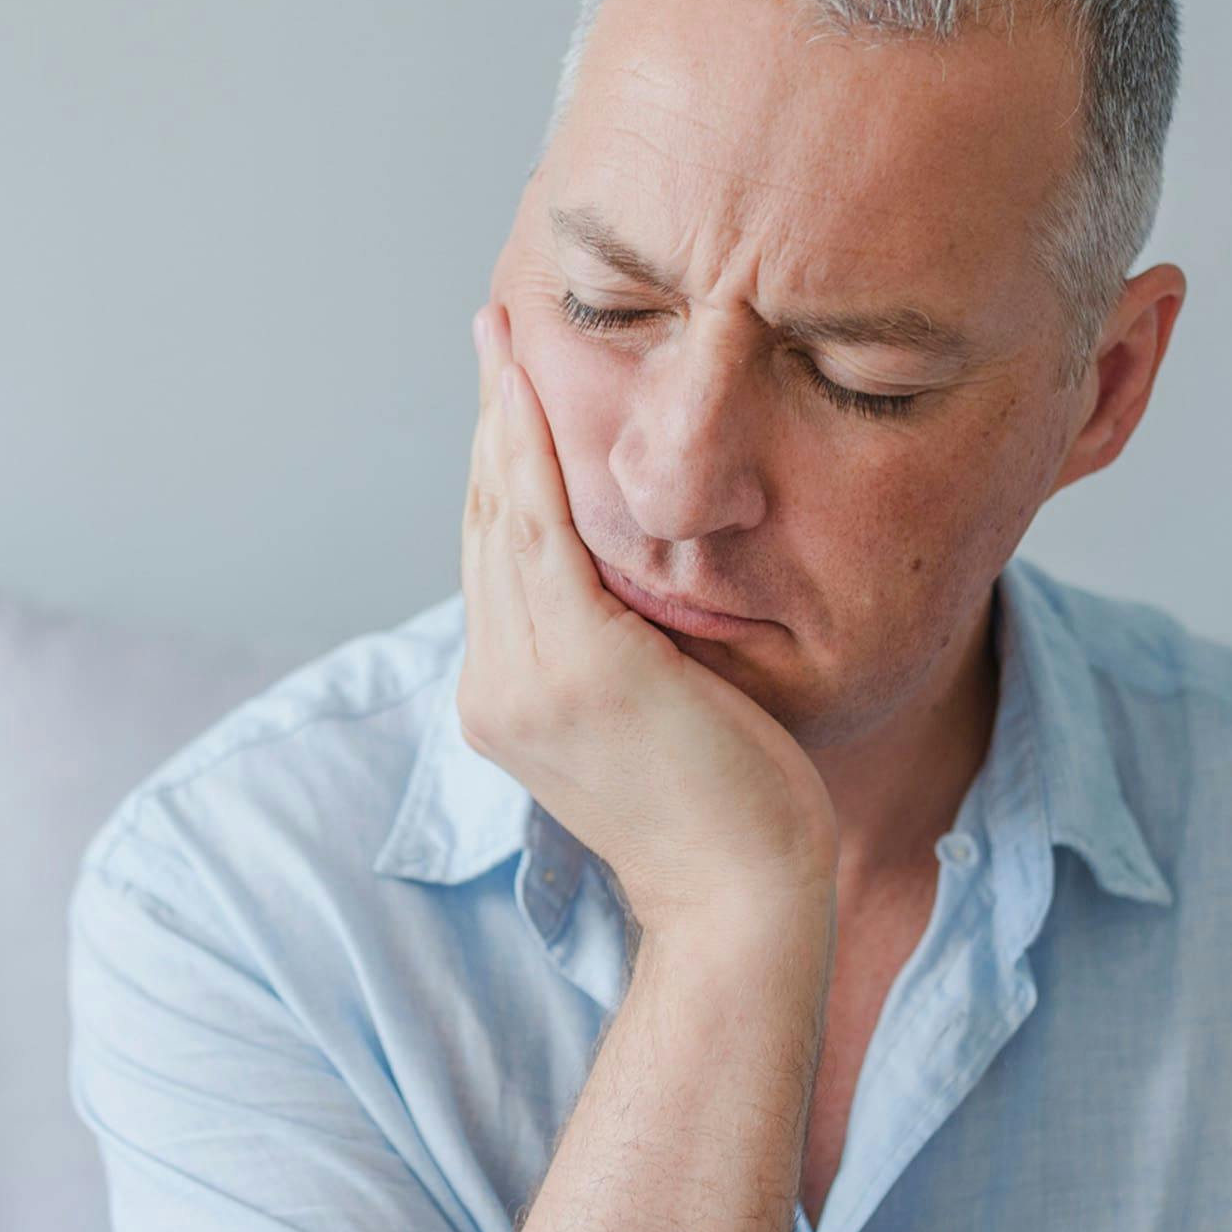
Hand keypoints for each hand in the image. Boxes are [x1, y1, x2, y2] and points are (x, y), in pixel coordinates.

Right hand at [457, 299, 839, 931]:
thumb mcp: (655, 716)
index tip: (504, 396)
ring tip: (502, 336)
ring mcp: (526, 679)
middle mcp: (498, 687)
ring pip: (502, 515)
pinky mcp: (575, 667)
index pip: (499, 561)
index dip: (497, 471)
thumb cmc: (727, 813)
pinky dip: (529, 454)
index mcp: (511, 700)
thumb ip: (621, 650)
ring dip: (500, 416)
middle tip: (494, 332)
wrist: (745, 899)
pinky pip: (539, 531)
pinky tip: (525, 392)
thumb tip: (638, 587)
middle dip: (489, 422)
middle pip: (486, 524)